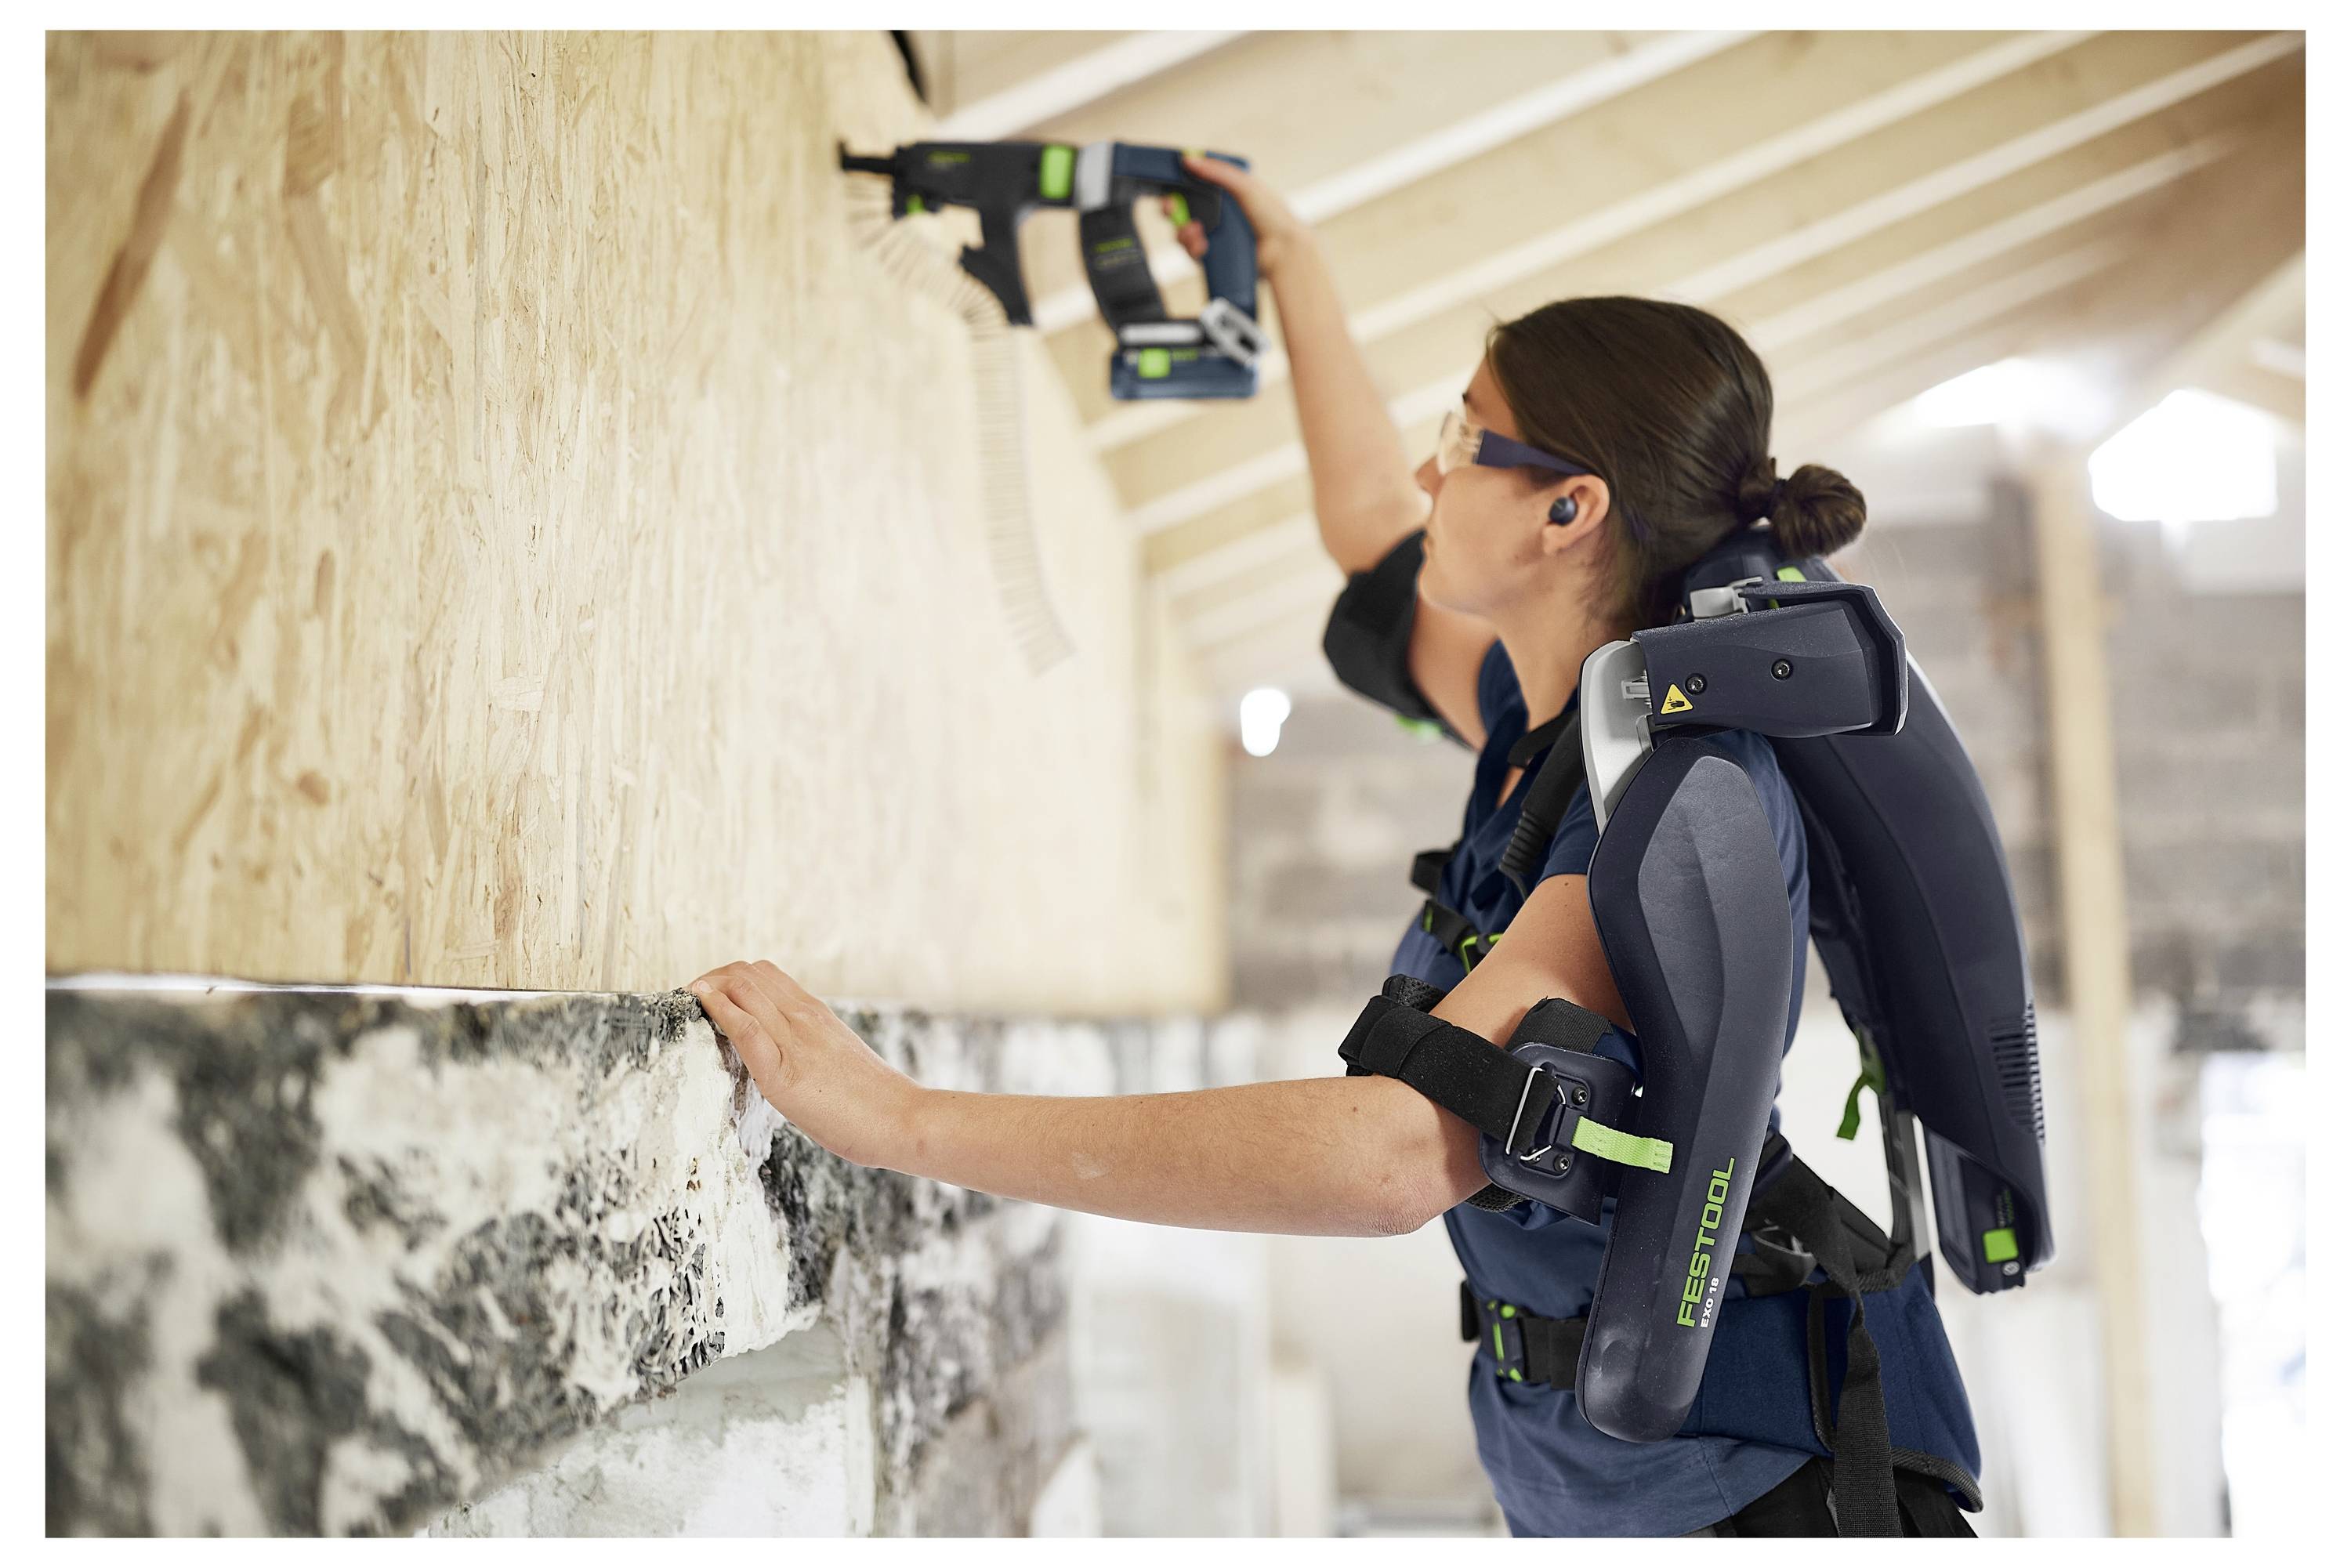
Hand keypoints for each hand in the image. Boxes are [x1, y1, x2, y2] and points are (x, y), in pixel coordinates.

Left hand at [690, 960, 918, 1168]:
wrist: (904, 1120)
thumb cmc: (875, 1101)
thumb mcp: (838, 1059)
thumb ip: (810, 1048)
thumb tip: (785, 1056)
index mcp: (817, 1014)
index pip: (764, 974)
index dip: (729, 977)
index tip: (709, 991)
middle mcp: (805, 1018)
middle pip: (748, 974)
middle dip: (712, 978)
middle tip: (692, 995)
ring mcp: (796, 1043)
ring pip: (745, 990)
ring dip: (709, 987)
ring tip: (689, 996)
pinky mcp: (785, 1074)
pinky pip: (748, 1030)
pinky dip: (720, 1011)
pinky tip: (702, 1005)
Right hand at [1167, 153, 1306, 283]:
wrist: (1283, 250)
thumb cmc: (1272, 215)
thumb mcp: (1245, 186)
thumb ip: (1217, 172)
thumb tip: (1189, 160)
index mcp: (1222, 192)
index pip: (1191, 185)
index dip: (1176, 185)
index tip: (1167, 185)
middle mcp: (1215, 213)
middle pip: (1181, 208)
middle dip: (1172, 209)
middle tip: (1172, 209)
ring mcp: (1213, 235)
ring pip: (1183, 231)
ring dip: (1182, 231)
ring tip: (1195, 232)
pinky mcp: (1213, 256)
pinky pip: (1191, 252)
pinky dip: (1192, 248)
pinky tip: (1202, 246)